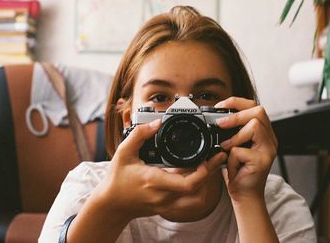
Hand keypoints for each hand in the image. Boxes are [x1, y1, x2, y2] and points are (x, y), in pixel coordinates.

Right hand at [94, 119, 226, 219]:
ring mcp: (167, 204)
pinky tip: (195, 171)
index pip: (188, 183)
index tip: (209, 156)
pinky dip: (196, 186)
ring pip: (196, 197)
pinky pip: (188, 199)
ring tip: (209, 162)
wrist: (112, 204)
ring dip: (205, 181)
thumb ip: (139, 135)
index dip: (204, 171)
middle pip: (198, 189)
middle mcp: (164, 196)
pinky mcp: (168, 206)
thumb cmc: (117, 179)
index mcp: (154, 181)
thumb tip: (156, 123)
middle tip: (217, 155)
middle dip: (210, 172)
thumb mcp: (123, 153)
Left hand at [215, 97, 276, 202]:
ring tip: (225, 148)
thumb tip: (215, 117)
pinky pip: (241, 150)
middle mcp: (270, 139)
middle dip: (236, 115)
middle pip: (259, 111)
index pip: (255, 107)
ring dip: (234, 136)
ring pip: (254, 126)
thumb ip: (231, 132)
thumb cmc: (238, 171)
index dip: (237, 102)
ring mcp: (268, 150)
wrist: (244, 195)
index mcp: (263, 132)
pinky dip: (231, 156)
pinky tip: (231, 165)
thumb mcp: (233, 146)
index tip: (220, 106)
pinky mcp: (262, 161)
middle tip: (221, 124)